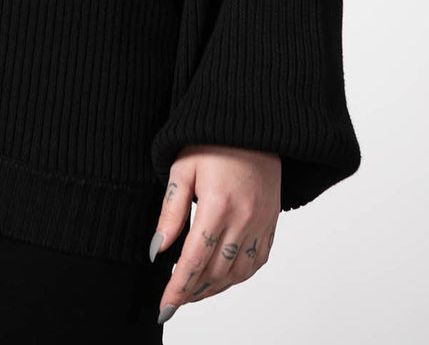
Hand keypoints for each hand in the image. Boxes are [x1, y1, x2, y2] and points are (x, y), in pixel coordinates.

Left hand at [151, 145, 279, 323]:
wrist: (252, 121)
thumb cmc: (211, 140)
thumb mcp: (182, 168)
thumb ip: (170, 211)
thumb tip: (157, 250)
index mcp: (217, 204)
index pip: (194, 260)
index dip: (177, 288)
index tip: (163, 307)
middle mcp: (244, 218)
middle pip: (216, 272)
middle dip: (192, 292)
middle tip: (173, 300)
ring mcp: (262, 222)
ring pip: (238, 272)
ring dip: (214, 288)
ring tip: (193, 292)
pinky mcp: (272, 221)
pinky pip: (257, 261)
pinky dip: (239, 276)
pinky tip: (223, 277)